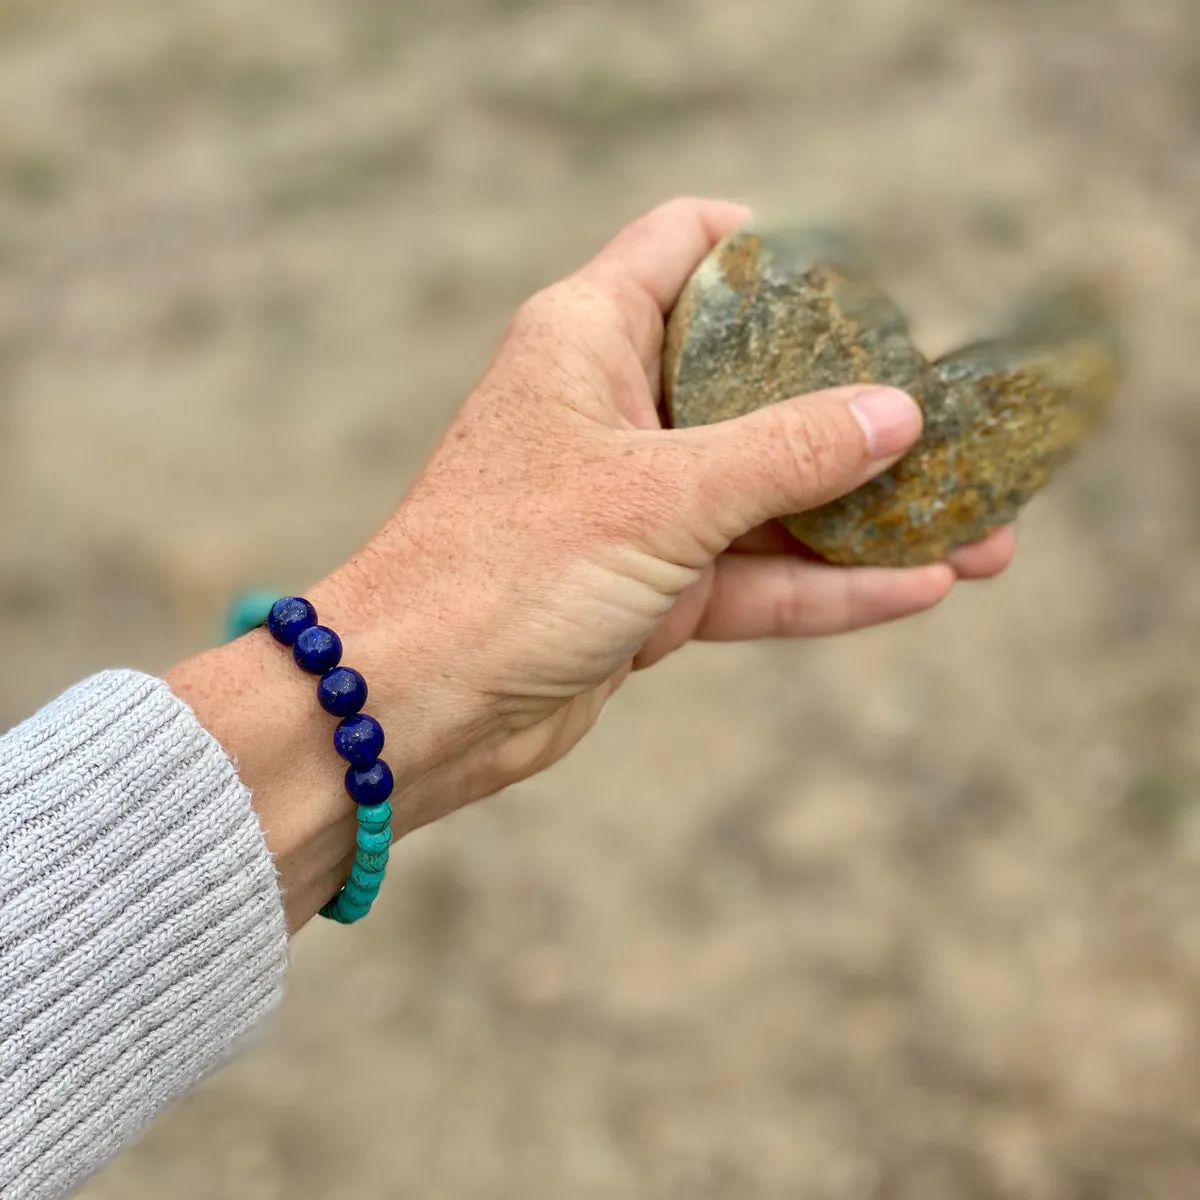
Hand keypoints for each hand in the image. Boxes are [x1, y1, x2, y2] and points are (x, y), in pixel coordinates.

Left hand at [315, 200, 1011, 813]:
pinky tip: (922, 587)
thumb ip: (785, 452)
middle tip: (955, 428)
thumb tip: (900, 413)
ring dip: (868, 518)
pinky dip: (827, 586)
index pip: (687, 245)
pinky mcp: (644, 587)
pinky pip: (752, 576)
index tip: (867, 281)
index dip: (775, 248)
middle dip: (857, 411)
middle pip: (754, 381)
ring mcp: (632, 504)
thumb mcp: (660, 497)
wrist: (415, 705)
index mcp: (589, 337)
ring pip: (768, 495)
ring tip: (984, 534)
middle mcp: (613, 409)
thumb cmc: (506, 570)